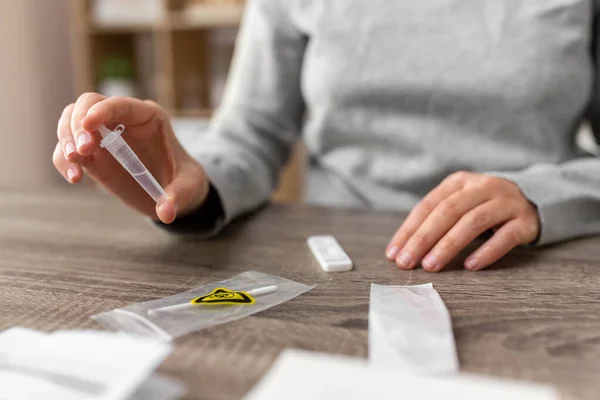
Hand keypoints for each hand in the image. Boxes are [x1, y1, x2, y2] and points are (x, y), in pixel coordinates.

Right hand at [52, 93, 209, 223]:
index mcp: (148, 117)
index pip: (121, 104)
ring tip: (76, 164)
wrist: (174, 191)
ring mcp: (103, 135)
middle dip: (79, 124)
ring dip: (66, 140)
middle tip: (83, 151)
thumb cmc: (185, 180)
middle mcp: (122, 120)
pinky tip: (74, 178)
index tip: (88, 125)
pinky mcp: (92, 154)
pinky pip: (68, 150)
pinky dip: (64, 160)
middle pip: (87, 105)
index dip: (103, 110)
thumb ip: (178, 196)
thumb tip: (166, 212)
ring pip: (70, 122)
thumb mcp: (189, 186)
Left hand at [385, 171, 539, 271]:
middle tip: (407, 262)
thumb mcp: (459, 203)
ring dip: (448, 245)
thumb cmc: (483, 207)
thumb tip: (403, 250)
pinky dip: (486, 251)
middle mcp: (482, 187)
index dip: (409, 230)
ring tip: (431, 265)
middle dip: (423, 239)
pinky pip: (505, 236)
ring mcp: (506, 202)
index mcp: (459, 182)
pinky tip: (470, 265)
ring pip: (473, 222)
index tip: (394, 254)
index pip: (428, 205)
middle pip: (448, 212)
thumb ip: (435, 220)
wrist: (533, 200)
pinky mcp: (525, 221)